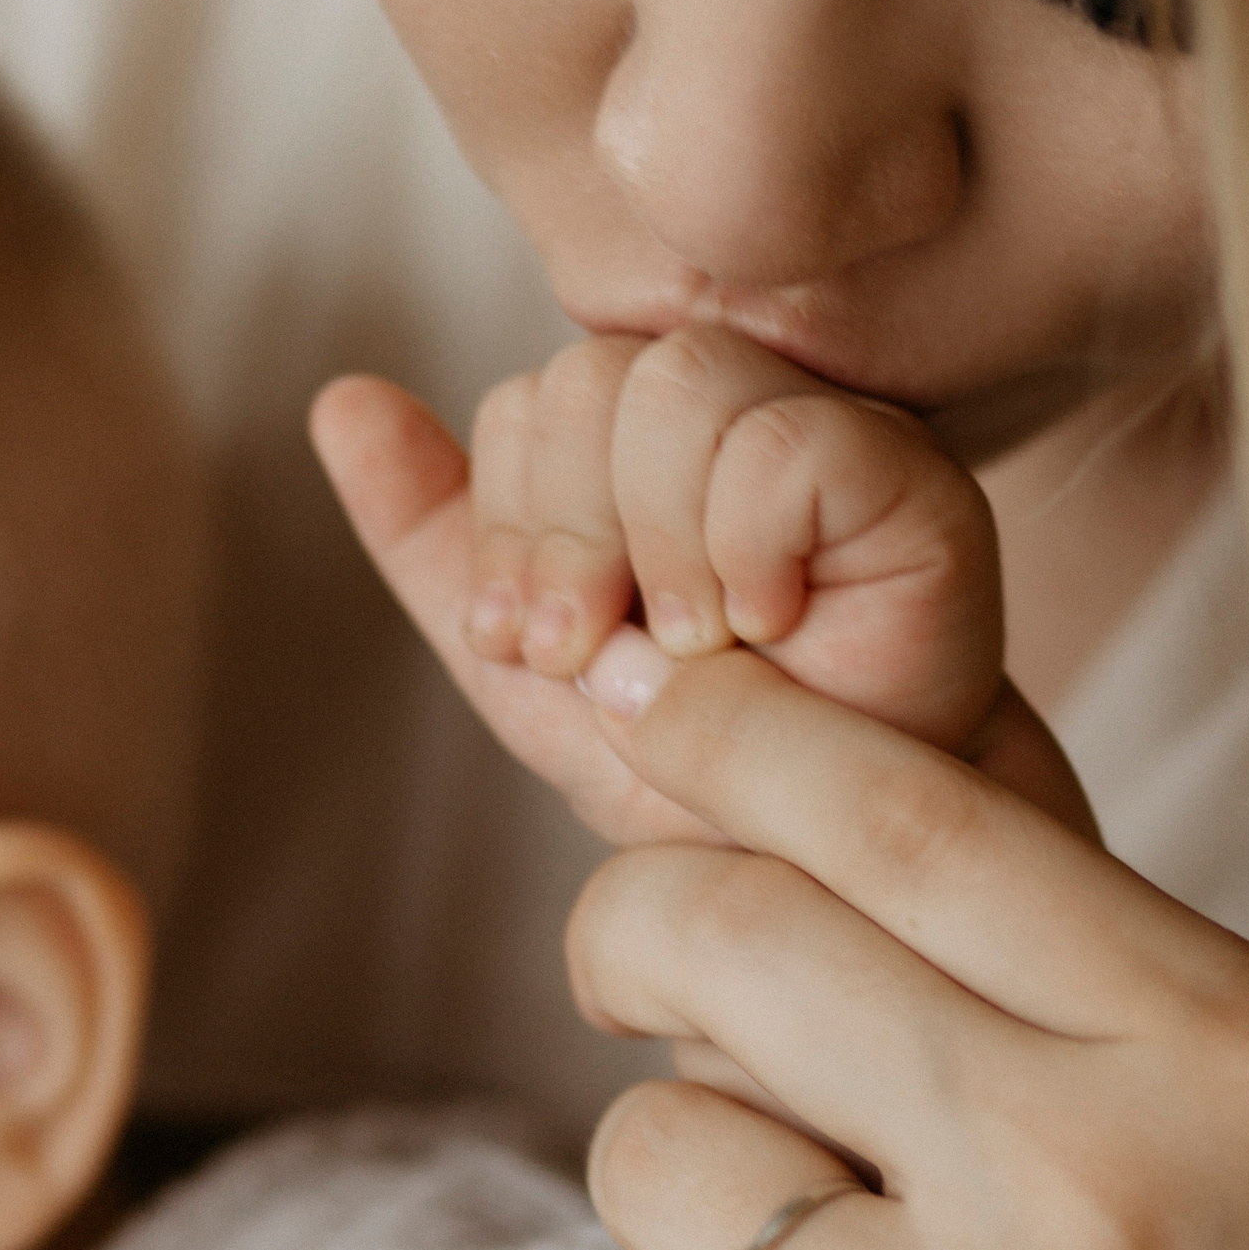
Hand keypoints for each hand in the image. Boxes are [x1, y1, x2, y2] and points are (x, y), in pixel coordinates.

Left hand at [311, 340, 1096, 854]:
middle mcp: (737, 413)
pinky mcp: (907, 472)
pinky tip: (773, 625)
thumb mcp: (535, 673)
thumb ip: (441, 542)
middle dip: (564, 540)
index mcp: (646, 447)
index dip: (510, 530)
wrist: (826, 874)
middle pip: (586, 375)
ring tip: (697, 651)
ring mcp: (828, 428)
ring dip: (652, 545)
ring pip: (671, 381)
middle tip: (602, 660)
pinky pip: (774, 438)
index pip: (528, 404)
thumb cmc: (705, 776)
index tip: (545, 654)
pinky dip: (743, 547)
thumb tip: (341, 397)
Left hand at [555, 650, 1248, 1249]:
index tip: (667, 705)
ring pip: (649, 1151)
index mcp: (1232, 1058)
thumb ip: (1088, 955)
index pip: (899, 808)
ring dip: (675, 1180)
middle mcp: (1096, 1194)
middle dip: (631, 914)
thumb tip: (843, 751)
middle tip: (632, 952)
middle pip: (719, 931)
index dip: (735, 725)